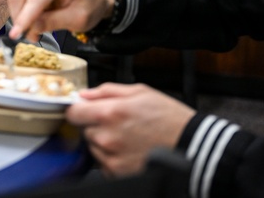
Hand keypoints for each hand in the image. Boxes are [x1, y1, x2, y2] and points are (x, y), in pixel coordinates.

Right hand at [6, 0, 112, 41]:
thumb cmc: (91, 5)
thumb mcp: (78, 19)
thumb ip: (54, 22)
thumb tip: (31, 28)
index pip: (35, 0)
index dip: (23, 19)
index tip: (16, 35)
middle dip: (19, 18)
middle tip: (30, 36)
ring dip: (21, 16)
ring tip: (35, 30)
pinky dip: (23, 12)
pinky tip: (35, 20)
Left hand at [66, 83, 195, 175]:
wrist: (189, 144)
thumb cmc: (169, 118)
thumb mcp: (140, 92)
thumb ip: (107, 90)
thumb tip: (86, 94)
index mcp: (111, 112)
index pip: (73, 112)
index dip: (79, 109)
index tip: (85, 110)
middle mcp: (108, 136)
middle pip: (85, 130)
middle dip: (97, 125)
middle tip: (117, 123)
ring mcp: (111, 157)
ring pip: (94, 146)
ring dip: (104, 141)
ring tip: (127, 136)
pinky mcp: (117, 172)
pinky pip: (103, 163)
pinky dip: (112, 157)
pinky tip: (129, 149)